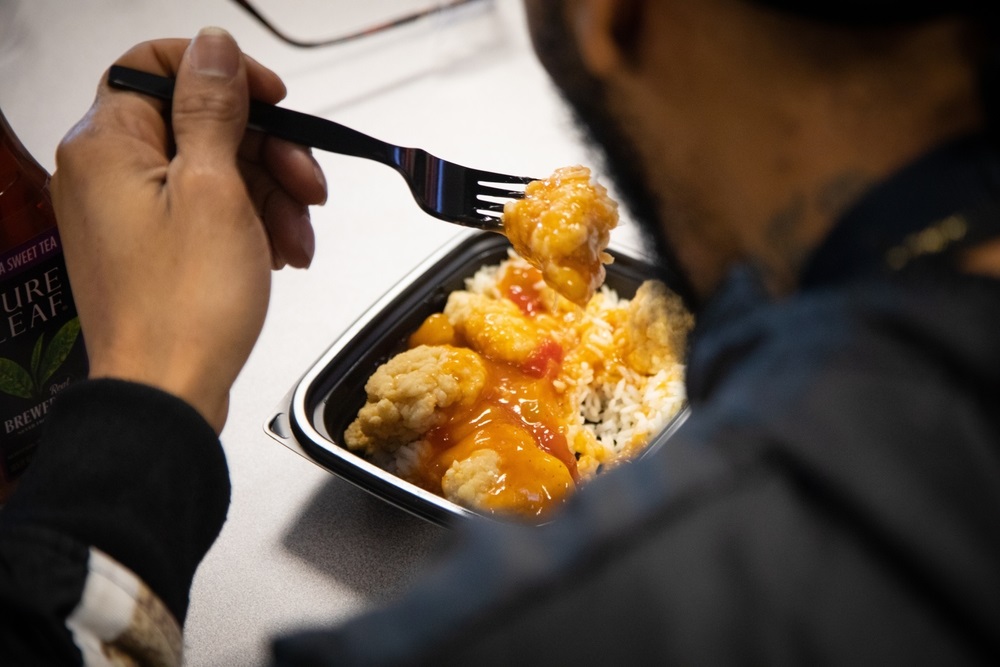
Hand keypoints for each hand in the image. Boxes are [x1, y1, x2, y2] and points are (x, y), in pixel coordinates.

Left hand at [50, 28, 327, 432]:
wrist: (169, 394)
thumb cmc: (185, 309)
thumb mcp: (215, 191)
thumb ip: (213, 110)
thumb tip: (213, 48)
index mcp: (107, 146)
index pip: (159, 67)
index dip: (225, 75)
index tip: (274, 101)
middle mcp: (107, 174)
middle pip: (199, 124)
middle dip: (268, 152)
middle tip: (309, 186)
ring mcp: (129, 213)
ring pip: (213, 170)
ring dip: (271, 196)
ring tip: (300, 238)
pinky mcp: (152, 248)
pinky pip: (208, 211)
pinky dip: (251, 225)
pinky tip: (281, 253)